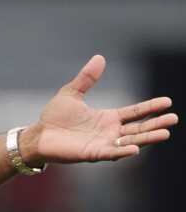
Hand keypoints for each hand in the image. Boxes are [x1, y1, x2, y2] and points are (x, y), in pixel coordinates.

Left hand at [23, 55, 176, 163]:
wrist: (38, 134)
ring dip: (147, 138)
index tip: (168, 102)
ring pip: (130, 141)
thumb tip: (100, 57)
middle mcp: (109, 132)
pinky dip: (123, 151)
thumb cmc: (55, 117)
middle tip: (174, 119)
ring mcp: (102, 143)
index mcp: (108, 118)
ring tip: (165, 133)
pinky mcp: (92, 153)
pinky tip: (135, 148)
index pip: (135, 112)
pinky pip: (110, 153)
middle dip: (156, 124)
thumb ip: (87, 78)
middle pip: (138, 128)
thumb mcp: (72, 93)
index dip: (150, 107)